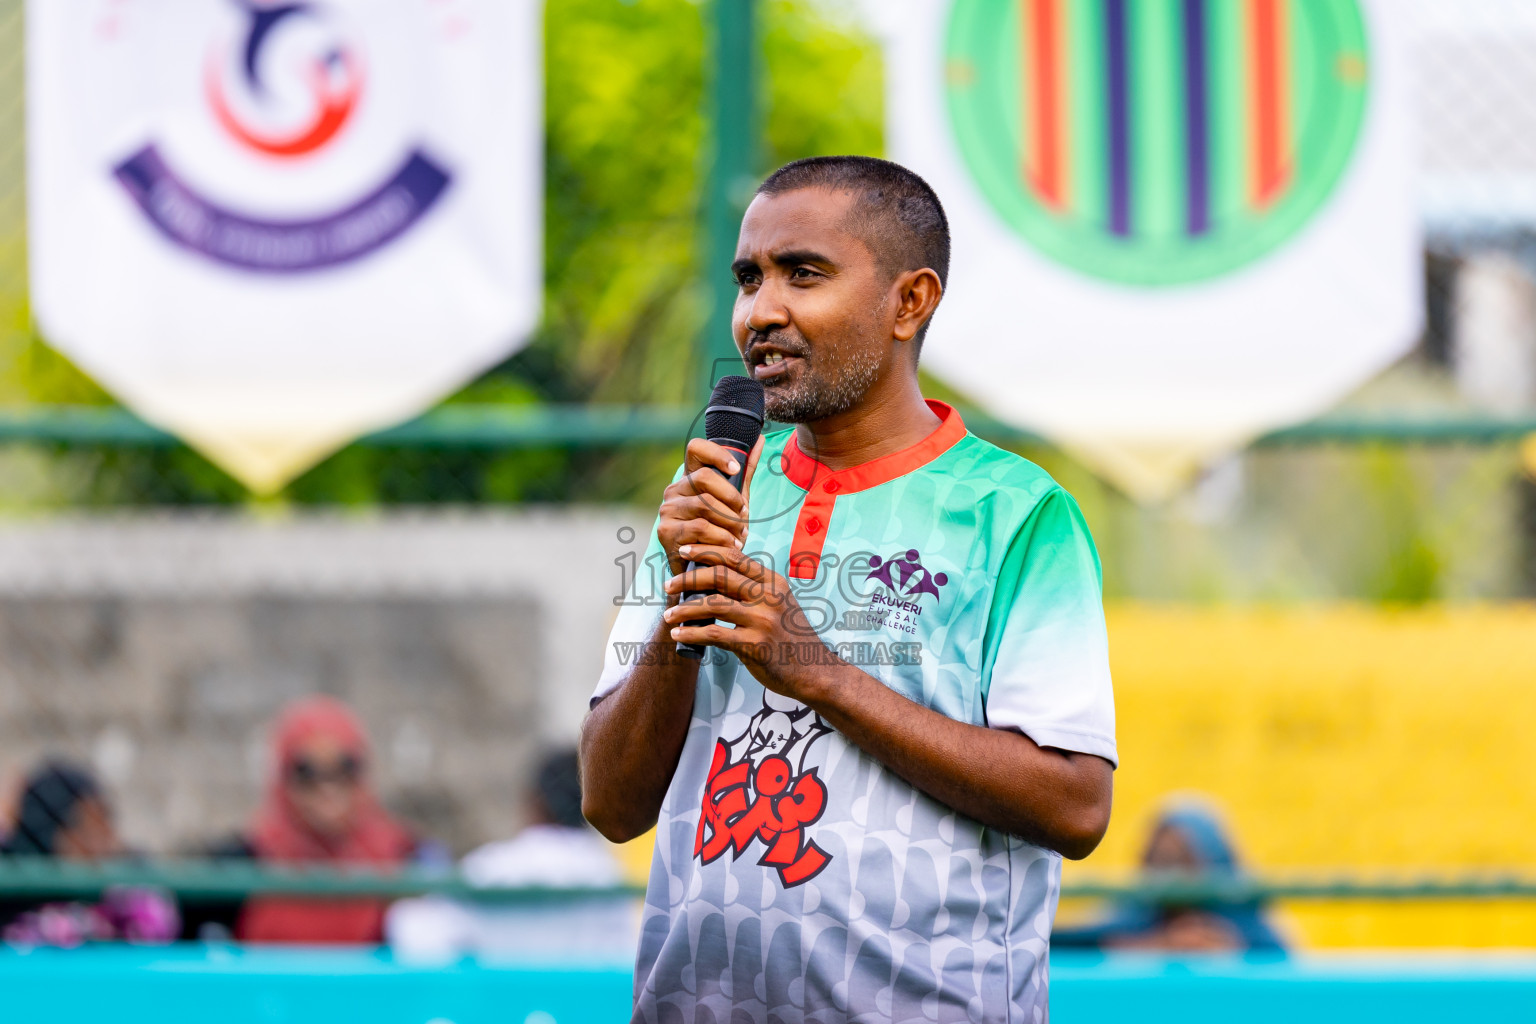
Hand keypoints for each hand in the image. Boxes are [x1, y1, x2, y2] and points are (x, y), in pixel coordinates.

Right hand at [656, 436, 764, 577]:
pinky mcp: (665, 532)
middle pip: (705, 478)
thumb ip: (745, 472)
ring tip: (739, 536)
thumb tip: (761, 439)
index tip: (735, 469)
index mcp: (690, 478)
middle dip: (731, 498)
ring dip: (729, 523)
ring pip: (704, 506)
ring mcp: (667, 510)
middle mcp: (674, 490)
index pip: (696, 448)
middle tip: (744, 515)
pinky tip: (728, 547)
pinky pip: (699, 528)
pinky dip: (720, 538)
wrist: (704, 569)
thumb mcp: (735, 500)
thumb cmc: (720, 531)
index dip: (717, 453)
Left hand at [662, 543, 834, 701]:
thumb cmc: (790, 637)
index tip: (684, 551)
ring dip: (684, 609)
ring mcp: (763, 621)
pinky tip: (679, 634)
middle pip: (720, 577)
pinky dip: (691, 633)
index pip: (735, 558)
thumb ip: (752, 590)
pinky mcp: (755, 645)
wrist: (813, 671)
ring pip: (712, 605)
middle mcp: (769, 597)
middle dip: (688, 579)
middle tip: (669, 585)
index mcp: (774, 582)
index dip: (706, 551)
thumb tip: (712, 579)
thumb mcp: (779, 604)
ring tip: (669, 614)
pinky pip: (714, 634)